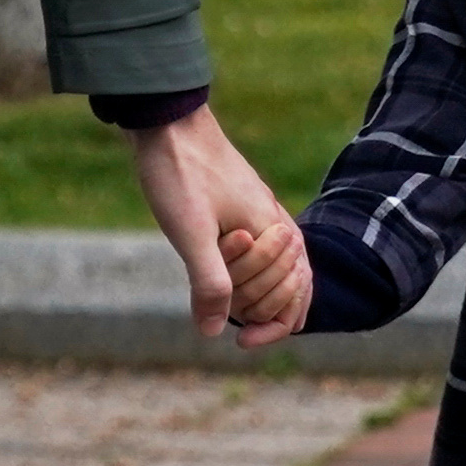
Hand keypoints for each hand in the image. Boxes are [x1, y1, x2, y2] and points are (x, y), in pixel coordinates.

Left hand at [129, 104, 305, 344]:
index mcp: (273, 231)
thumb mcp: (190, 234)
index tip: (240, 344)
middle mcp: (276, 223)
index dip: (272, 328)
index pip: (296, 298)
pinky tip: (220, 280)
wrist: (168, 121)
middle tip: (213, 299)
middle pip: (286, 289)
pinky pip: (259, 253)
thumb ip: (210, 283)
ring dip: (246, 290)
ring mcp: (262, 215)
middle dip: (252, 304)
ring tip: (212, 292)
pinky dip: (244, 275)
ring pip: (274, 272)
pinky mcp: (244, 209)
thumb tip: (215, 332)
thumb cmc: (180, 174)